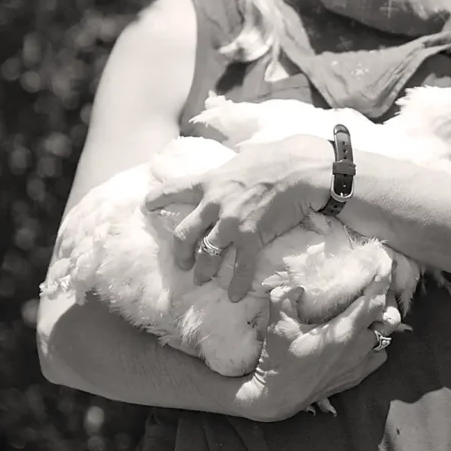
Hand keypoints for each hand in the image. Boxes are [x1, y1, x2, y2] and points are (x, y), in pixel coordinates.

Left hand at [144, 135, 329, 299]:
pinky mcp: (252, 237)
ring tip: (201, 279)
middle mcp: (215, 203)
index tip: (147, 205)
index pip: (175, 189)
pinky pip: (240, 266)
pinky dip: (236, 283)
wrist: (303, 170)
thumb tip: (234, 167)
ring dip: (203, 270)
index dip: (158, 198)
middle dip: (180, 252)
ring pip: (207, 254)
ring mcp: (231, 223)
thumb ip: (232, 168)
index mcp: (211, 180)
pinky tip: (233, 295)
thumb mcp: (246, 155)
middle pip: (184, 234)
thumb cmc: (279, 155)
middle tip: (182, 262)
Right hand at [235, 275, 392, 422]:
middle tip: (378, 286)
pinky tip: (363, 337)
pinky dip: (377, 344)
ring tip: (371, 310)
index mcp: (343, 332)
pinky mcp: (356, 378)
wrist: (276, 397)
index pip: (374, 302)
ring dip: (382, 323)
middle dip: (387, 300)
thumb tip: (298, 285)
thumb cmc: (278, 359)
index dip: (382, 282)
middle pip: (388, 320)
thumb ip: (286, 296)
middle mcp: (358, 348)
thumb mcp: (278, 323)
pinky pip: (378, 357)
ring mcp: (359, 365)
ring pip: (386, 340)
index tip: (385, 265)